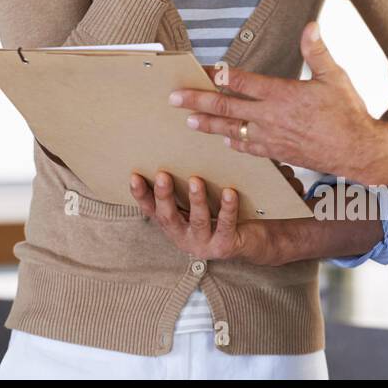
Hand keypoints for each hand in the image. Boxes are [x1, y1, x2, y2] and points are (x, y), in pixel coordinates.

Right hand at [128, 171, 307, 265]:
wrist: (254, 239)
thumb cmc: (222, 211)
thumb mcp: (201, 199)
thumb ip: (187, 182)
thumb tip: (180, 141)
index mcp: (173, 223)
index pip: (151, 208)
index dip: (140, 194)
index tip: (133, 175)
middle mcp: (183, 236)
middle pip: (168, 216)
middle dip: (164, 195)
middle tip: (162, 175)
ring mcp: (203, 243)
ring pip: (198, 220)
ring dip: (196, 199)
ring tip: (196, 180)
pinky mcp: (225, 246)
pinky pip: (226, 224)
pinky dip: (227, 208)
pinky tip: (230, 192)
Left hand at [173, 23, 378, 181]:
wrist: (357, 151)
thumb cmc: (347, 113)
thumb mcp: (335, 77)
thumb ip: (318, 51)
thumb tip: (310, 26)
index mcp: (282, 94)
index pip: (241, 82)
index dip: (218, 75)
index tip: (201, 70)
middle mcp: (271, 117)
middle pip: (226, 108)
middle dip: (198, 101)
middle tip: (174, 98)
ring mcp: (271, 137)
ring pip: (231, 130)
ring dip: (208, 124)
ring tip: (188, 121)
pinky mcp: (277, 153)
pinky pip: (248, 147)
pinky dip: (233, 142)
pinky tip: (223, 140)